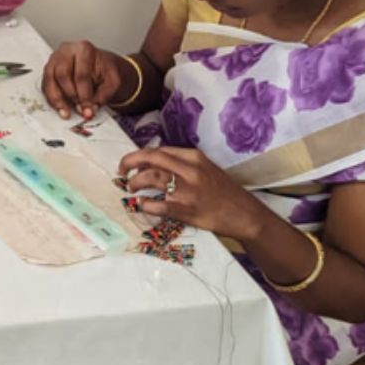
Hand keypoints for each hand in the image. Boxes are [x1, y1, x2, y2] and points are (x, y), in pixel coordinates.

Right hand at [41, 41, 124, 119]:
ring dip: (57, 99)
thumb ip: (103, 96)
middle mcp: (66, 51)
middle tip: (78, 109)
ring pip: (50, 80)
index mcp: (84, 49)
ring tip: (66, 112)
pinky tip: (60, 107)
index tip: (87, 108)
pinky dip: (51, 98)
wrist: (98, 65)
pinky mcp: (48, 70)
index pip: (81, 74)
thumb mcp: (112, 81)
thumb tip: (90, 109)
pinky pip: (45, 85)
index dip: (84, 94)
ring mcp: (54, 59)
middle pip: (62, 75)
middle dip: (70, 95)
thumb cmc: (103, 70)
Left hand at [118, 146, 267, 240]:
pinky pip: (157, 204)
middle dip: (129, 162)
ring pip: (150, 178)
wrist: (244, 214)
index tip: (130, 162)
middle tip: (121, 171)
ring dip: (135, 182)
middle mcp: (189, 170)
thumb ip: (181, 163)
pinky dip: (144, 204)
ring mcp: (187, 190)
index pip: (159, 150)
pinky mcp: (185, 209)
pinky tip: (141, 204)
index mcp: (193, 157)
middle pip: (151, 158)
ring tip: (130, 187)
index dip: (139, 155)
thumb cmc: (223, 191)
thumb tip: (152, 162)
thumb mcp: (205, 168)